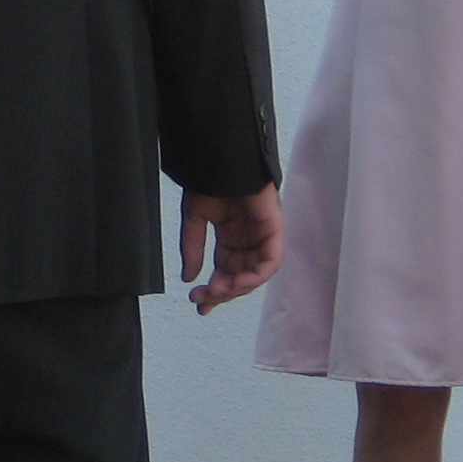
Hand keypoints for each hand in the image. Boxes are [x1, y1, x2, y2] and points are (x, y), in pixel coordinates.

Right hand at [179, 185, 281, 314]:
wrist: (222, 159)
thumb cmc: (211, 180)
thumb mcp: (195, 218)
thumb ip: (193, 249)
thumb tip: (188, 277)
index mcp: (231, 237)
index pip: (225, 271)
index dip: (214, 290)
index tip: (198, 303)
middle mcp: (248, 240)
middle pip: (239, 277)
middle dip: (221, 292)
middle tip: (202, 299)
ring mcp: (262, 236)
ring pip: (255, 274)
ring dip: (236, 287)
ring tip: (216, 291)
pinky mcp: (274, 229)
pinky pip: (270, 262)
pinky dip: (254, 276)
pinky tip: (234, 282)